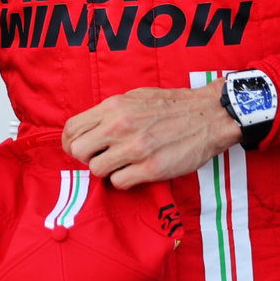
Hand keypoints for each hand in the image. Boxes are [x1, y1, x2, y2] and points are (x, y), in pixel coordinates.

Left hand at [60, 80, 241, 187]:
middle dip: (86, 157)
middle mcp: (119, 126)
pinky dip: (124, 180)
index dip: (70, 142)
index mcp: (113, 107)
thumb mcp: (134, 98)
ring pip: (96, 169)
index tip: (79, 149)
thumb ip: (109, 112)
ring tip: (123, 164)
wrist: (208, 115)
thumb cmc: (172, 106)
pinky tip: (136, 172)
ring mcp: (134, 148)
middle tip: (101, 157)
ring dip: (107, 170)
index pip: (71, 128)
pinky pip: (119, 183)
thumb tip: (89, 128)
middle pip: (77, 150)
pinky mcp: (150, 168)